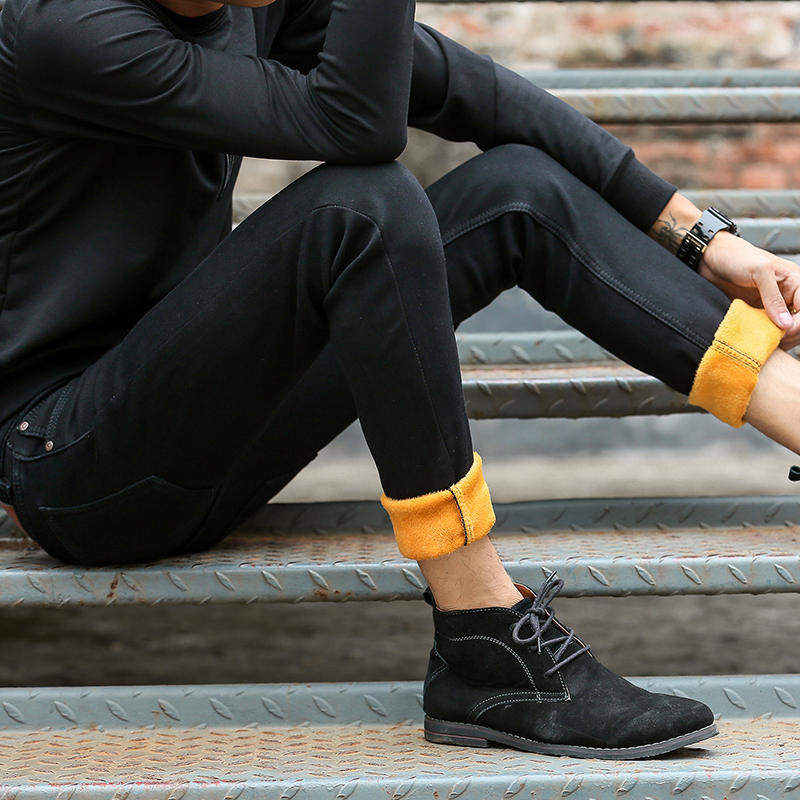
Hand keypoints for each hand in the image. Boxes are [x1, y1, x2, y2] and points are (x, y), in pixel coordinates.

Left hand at [698, 231, 799, 349]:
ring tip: (765, 343)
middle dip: (791, 334)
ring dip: (778, 338)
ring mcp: (772, 304)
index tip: (783, 333)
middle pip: (799, 321)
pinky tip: (757, 341)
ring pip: (785, 328)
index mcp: (795, 281)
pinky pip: (767, 329)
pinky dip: (764, 337)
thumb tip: (785, 323)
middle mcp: (787, 294)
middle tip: (773, 342)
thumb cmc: (736, 256)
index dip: (798, 324)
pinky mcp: (757, 312)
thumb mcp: (759, 271)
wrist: (710, 258)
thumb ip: (773, 297)